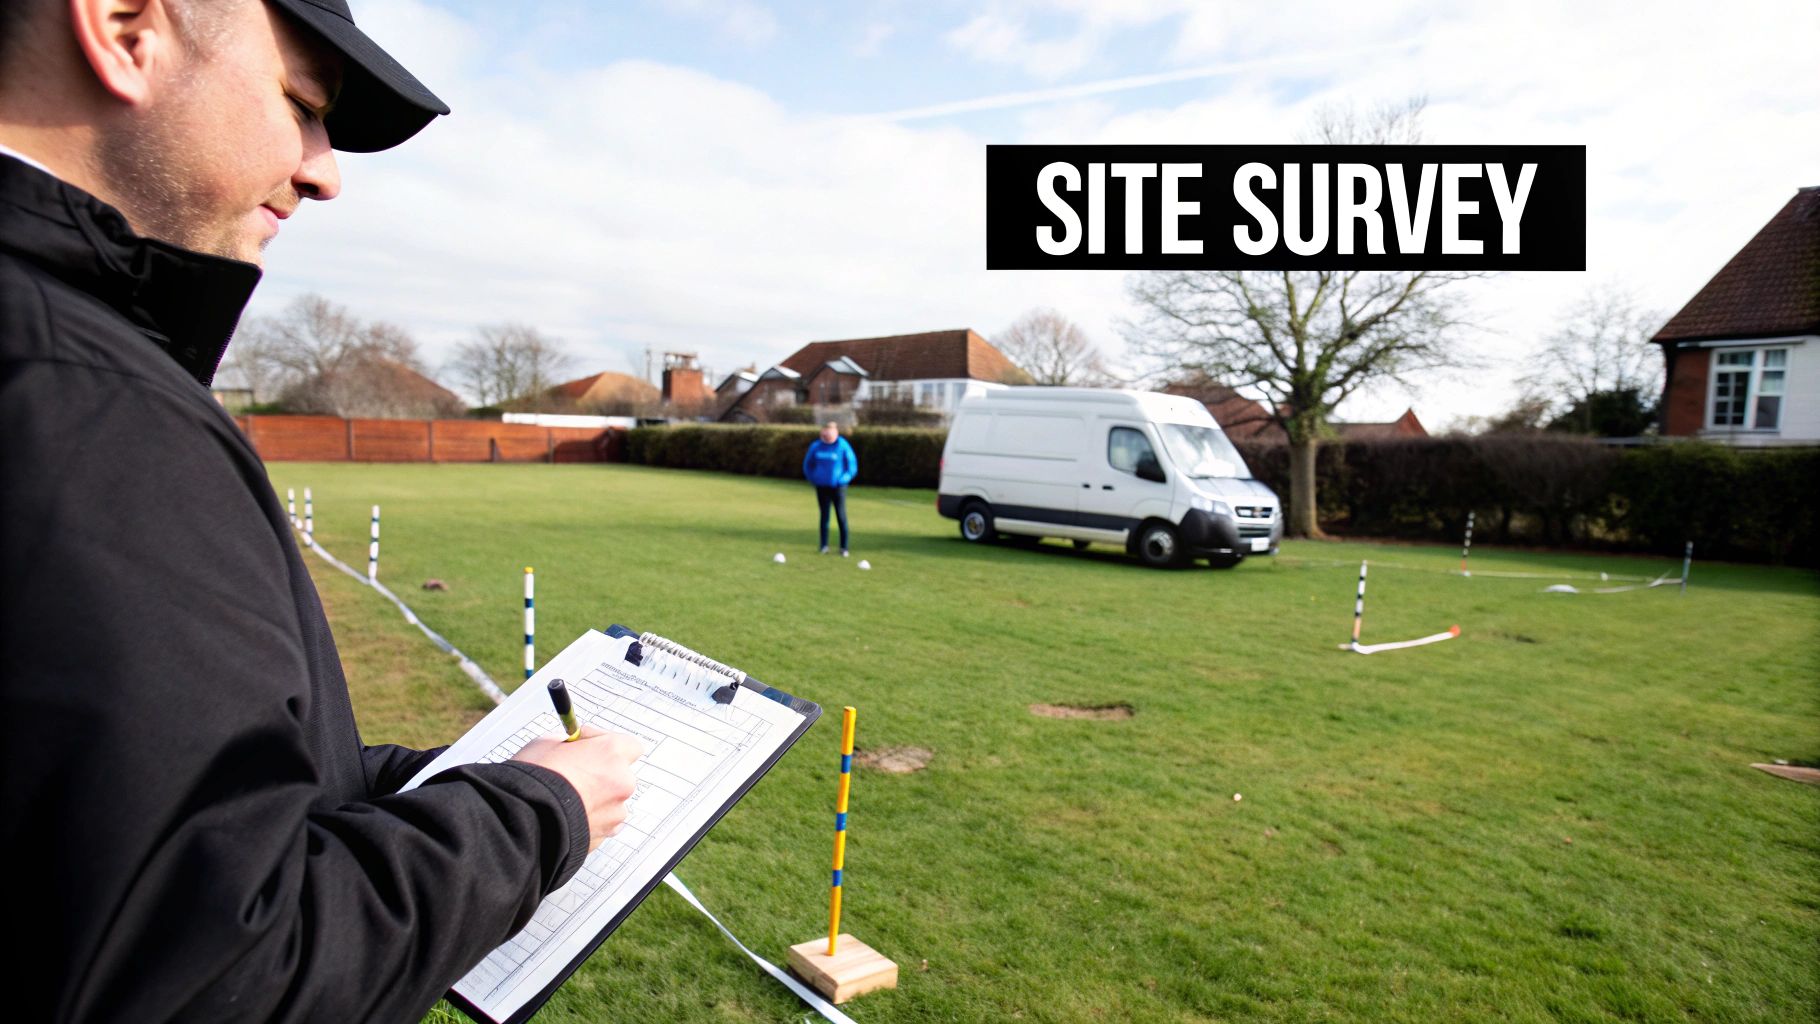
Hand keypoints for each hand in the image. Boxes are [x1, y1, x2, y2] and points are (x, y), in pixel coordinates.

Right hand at [512, 726, 643, 851]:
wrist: (523, 821)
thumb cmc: (534, 780)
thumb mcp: (547, 742)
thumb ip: (570, 744)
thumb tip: (571, 748)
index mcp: (613, 753)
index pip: (629, 744)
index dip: (605, 744)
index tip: (587, 746)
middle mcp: (622, 782)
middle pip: (620, 775)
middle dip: (599, 774)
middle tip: (572, 774)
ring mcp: (615, 812)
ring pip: (610, 802)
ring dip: (594, 800)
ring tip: (566, 800)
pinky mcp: (604, 836)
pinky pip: (601, 824)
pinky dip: (588, 820)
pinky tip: (566, 816)